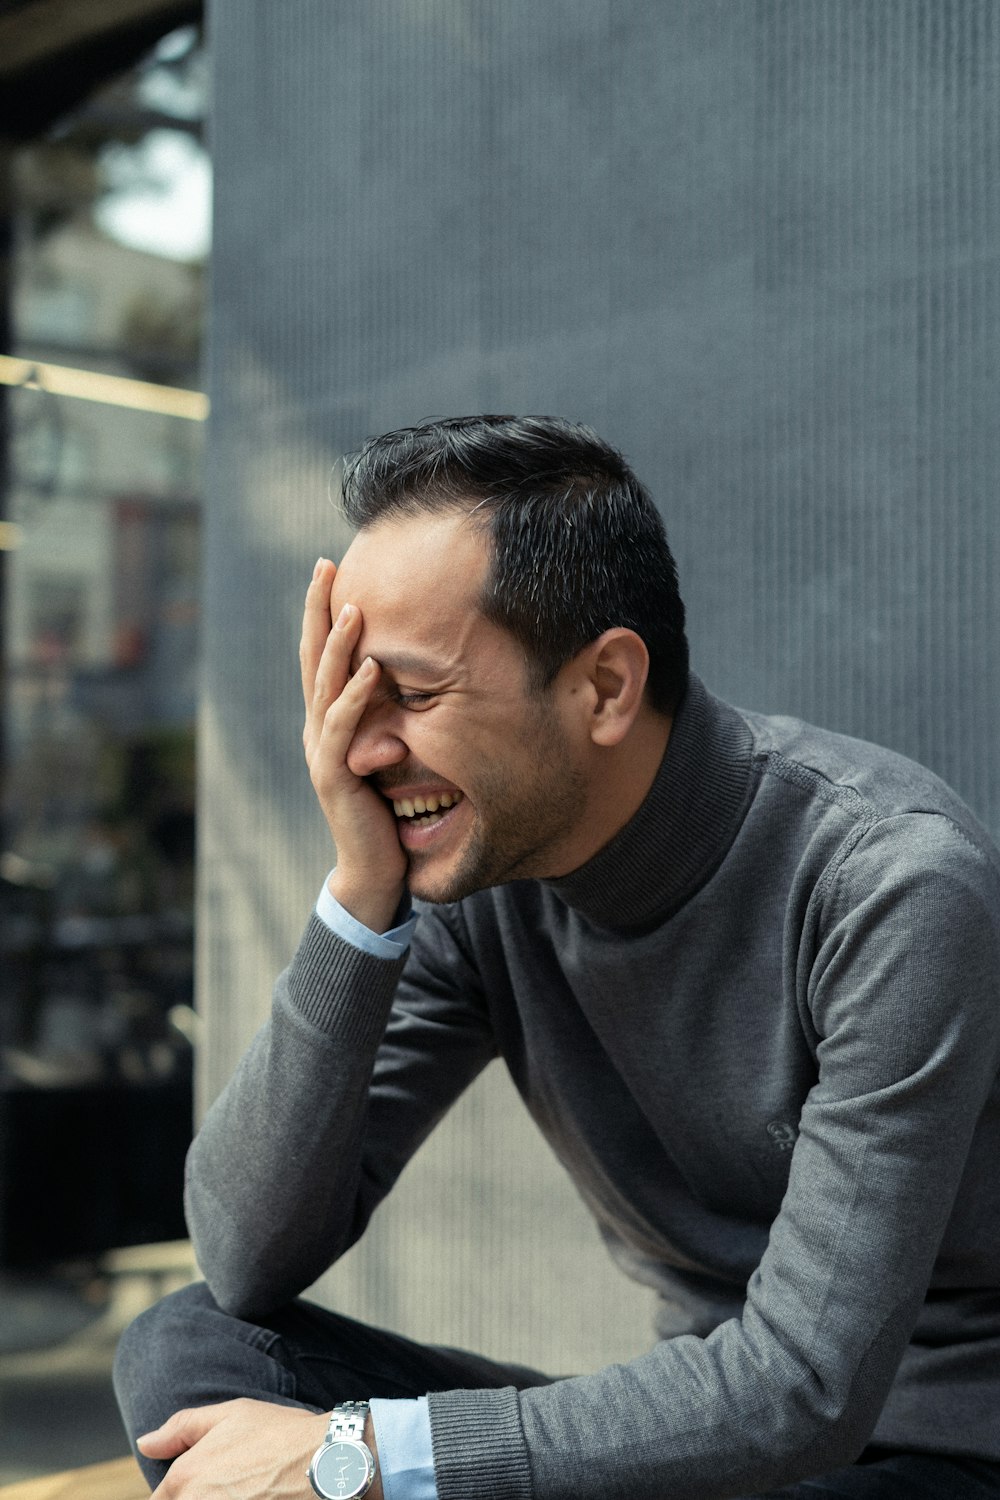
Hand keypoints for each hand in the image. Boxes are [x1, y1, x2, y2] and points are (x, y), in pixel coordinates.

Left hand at [137, 1399, 330, 1497]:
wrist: (325, 1463)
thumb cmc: (279, 1434)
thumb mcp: (230, 1415)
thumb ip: (180, 1428)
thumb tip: (144, 1443)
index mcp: (183, 1480)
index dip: (175, 1495)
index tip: (203, 1487)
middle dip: (197, 1498)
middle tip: (232, 1487)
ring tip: (246, 1492)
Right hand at [301, 559, 406, 931]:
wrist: (374, 871)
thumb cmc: (387, 813)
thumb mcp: (389, 754)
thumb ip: (391, 720)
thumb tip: (414, 680)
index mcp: (328, 721)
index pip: (321, 656)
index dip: (322, 613)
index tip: (331, 571)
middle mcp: (317, 729)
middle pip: (312, 658)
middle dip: (318, 611)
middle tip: (325, 567)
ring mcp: (321, 751)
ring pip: (324, 686)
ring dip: (338, 645)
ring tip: (354, 607)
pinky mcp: (334, 775)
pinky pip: (343, 728)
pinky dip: (355, 696)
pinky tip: (371, 669)